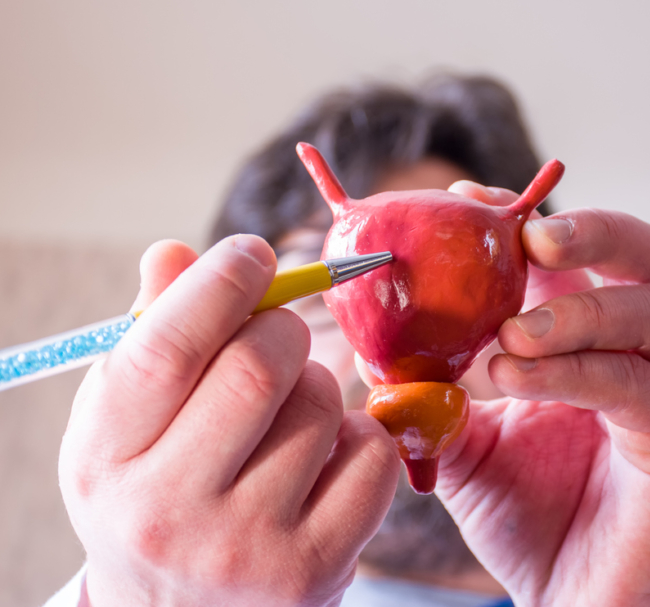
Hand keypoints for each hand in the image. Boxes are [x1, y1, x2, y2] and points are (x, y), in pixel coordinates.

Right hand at [59, 236, 398, 606]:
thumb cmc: (156, 489)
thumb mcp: (125, 420)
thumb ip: (152, 333)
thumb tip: (175, 253)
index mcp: (105, 458)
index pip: (167, 348)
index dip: (221, 283)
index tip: (252, 254)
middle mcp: (165, 512)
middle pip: (259, 366)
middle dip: (282, 328)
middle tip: (277, 335)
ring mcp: (245, 548)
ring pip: (322, 404)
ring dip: (319, 385)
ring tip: (290, 414)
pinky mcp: (315, 570)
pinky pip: (372, 453)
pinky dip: (361, 435)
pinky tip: (326, 459)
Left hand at [439, 184, 649, 606]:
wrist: (575, 602)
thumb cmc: (528, 517)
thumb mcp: (464, 439)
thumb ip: (432, 386)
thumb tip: (370, 341)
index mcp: (598, 338)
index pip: (582, 253)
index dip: (529, 218)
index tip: (467, 200)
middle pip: (648, 256)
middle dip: (590, 231)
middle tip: (528, 234)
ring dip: (574, 311)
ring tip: (507, 332)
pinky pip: (638, 386)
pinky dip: (574, 371)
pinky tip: (515, 376)